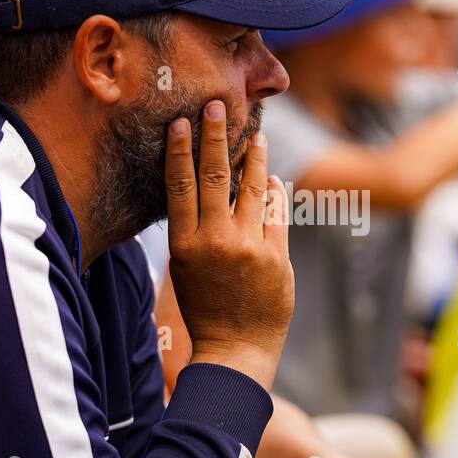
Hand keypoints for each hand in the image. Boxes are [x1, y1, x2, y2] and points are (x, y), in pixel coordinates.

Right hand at [164, 99, 292, 390]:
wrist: (235, 351)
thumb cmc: (206, 309)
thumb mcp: (186, 269)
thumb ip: (194, 231)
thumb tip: (202, 188)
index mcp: (185, 246)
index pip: (179, 186)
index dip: (179, 151)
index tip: (180, 122)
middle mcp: (216, 242)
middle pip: (215, 176)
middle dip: (216, 137)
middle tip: (217, 106)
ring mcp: (249, 248)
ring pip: (252, 189)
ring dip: (254, 157)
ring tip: (256, 134)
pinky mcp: (278, 257)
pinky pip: (277, 213)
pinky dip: (275, 192)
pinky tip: (273, 179)